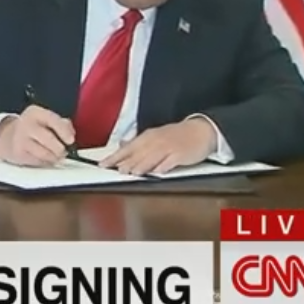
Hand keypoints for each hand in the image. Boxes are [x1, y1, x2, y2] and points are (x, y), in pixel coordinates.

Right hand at [0, 105, 75, 166]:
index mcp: (35, 112)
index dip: (64, 131)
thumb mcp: (46, 119)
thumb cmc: (33, 128)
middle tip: (63, 151)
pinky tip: (43, 157)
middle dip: (60, 148)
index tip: (70, 140)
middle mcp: (26, 124)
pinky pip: (38, 161)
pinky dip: (44, 162)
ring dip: (54, 157)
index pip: (52, 120)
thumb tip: (70, 134)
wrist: (8, 137)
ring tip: (54, 155)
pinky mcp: (18, 153)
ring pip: (44, 153)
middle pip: (49, 139)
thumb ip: (62, 124)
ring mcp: (21, 139)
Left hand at [99, 119, 216, 174]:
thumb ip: (139, 143)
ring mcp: (169, 148)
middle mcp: (156, 141)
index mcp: (148, 137)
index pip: (127, 148)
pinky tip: (157, 173)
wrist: (201, 130)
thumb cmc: (177, 135)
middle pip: (138, 153)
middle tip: (116, 170)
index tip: (103, 164)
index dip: (115, 157)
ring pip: (153, 157)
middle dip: (127, 162)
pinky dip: (163, 166)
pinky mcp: (181, 154)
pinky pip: (170, 161)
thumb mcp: (155, 136)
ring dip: (142, 165)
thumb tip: (122, 146)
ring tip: (132, 172)